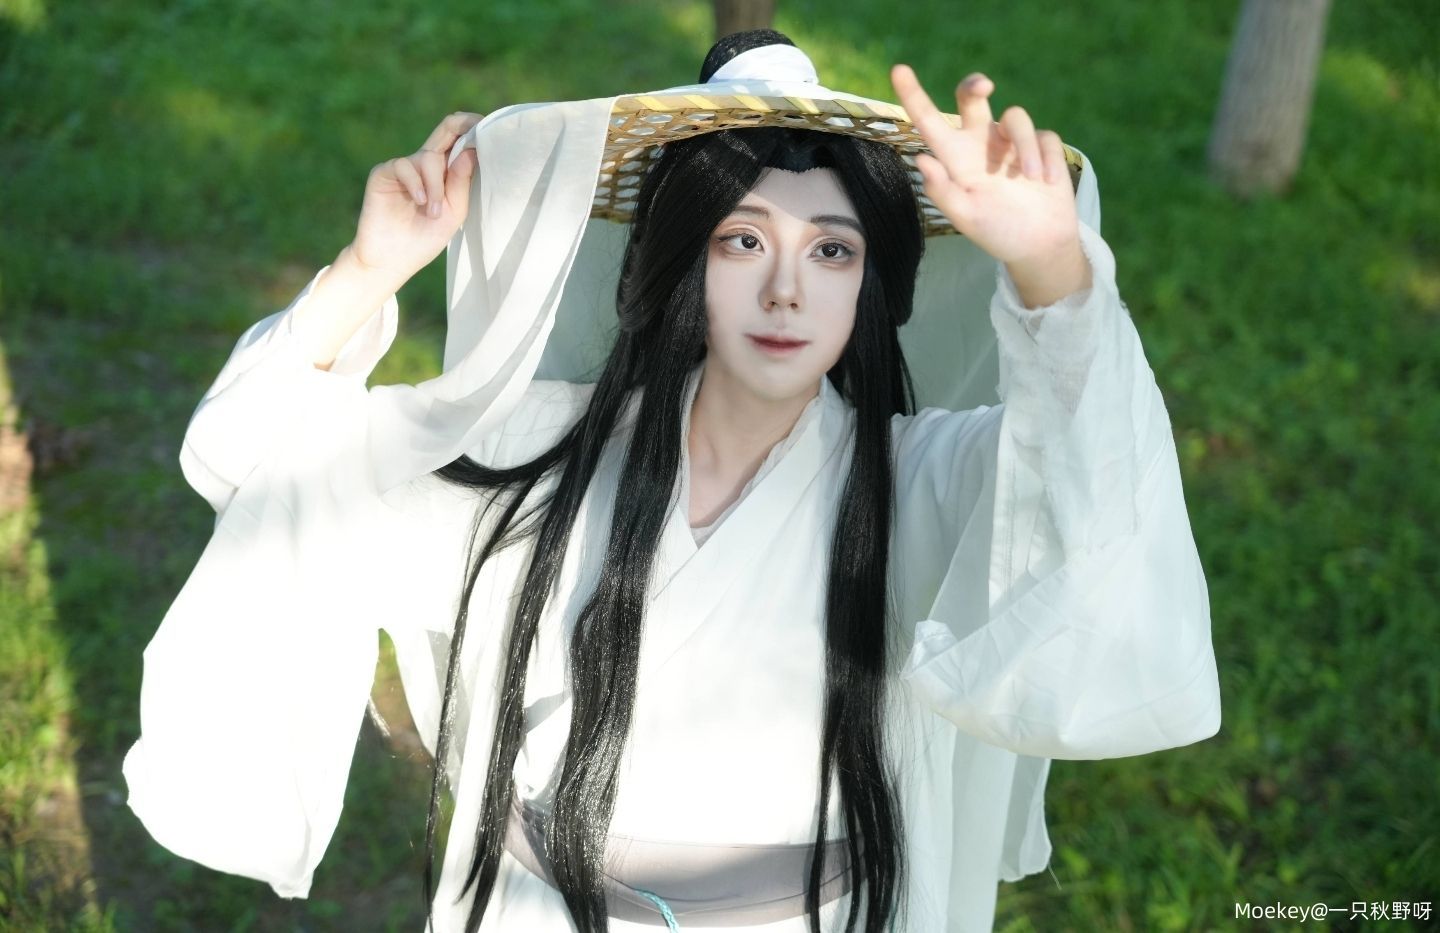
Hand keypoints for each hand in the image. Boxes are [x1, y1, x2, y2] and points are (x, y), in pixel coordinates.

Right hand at [349, 111, 483, 286]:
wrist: (392, 260)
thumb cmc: (425, 238)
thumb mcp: (454, 212)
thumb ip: (461, 182)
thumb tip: (471, 150)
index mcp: (445, 171)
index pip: (460, 140)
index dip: (475, 130)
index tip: (492, 130)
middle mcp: (425, 163)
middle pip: (445, 130)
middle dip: (463, 127)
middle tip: (477, 132)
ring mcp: (404, 167)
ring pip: (428, 157)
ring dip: (435, 186)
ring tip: (433, 212)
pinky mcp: (384, 174)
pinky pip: (404, 166)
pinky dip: (417, 184)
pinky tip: (420, 203)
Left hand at [890, 65, 1078, 267]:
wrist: (1039, 246)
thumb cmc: (997, 232)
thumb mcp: (966, 219)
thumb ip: (943, 192)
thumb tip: (921, 160)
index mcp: (956, 158)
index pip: (930, 122)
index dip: (914, 95)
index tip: (898, 70)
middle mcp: (981, 143)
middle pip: (972, 98)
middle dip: (975, 85)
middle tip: (983, 87)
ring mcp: (1011, 143)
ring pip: (1015, 117)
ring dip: (1025, 146)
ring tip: (1030, 179)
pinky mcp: (1041, 146)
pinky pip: (1044, 136)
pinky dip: (1046, 158)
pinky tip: (1046, 182)